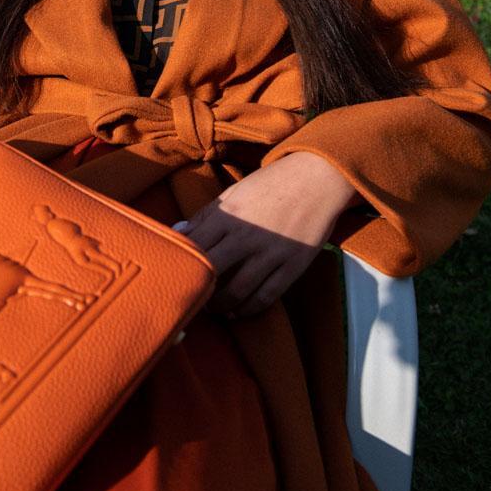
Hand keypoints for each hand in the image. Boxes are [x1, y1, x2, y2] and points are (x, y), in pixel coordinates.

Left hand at [177, 152, 358, 316]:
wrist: (318, 178)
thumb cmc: (271, 184)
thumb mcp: (233, 193)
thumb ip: (205, 215)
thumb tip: (177, 232)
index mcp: (228, 216)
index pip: (193, 248)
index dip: (178, 265)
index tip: (173, 276)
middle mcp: (247, 236)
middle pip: (211, 273)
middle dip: (196, 290)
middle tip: (188, 298)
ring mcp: (271, 253)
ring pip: (237, 292)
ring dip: (220, 306)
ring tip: (212, 308)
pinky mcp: (292, 266)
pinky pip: (266, 296)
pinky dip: (248, 309)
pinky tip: (238, 312)